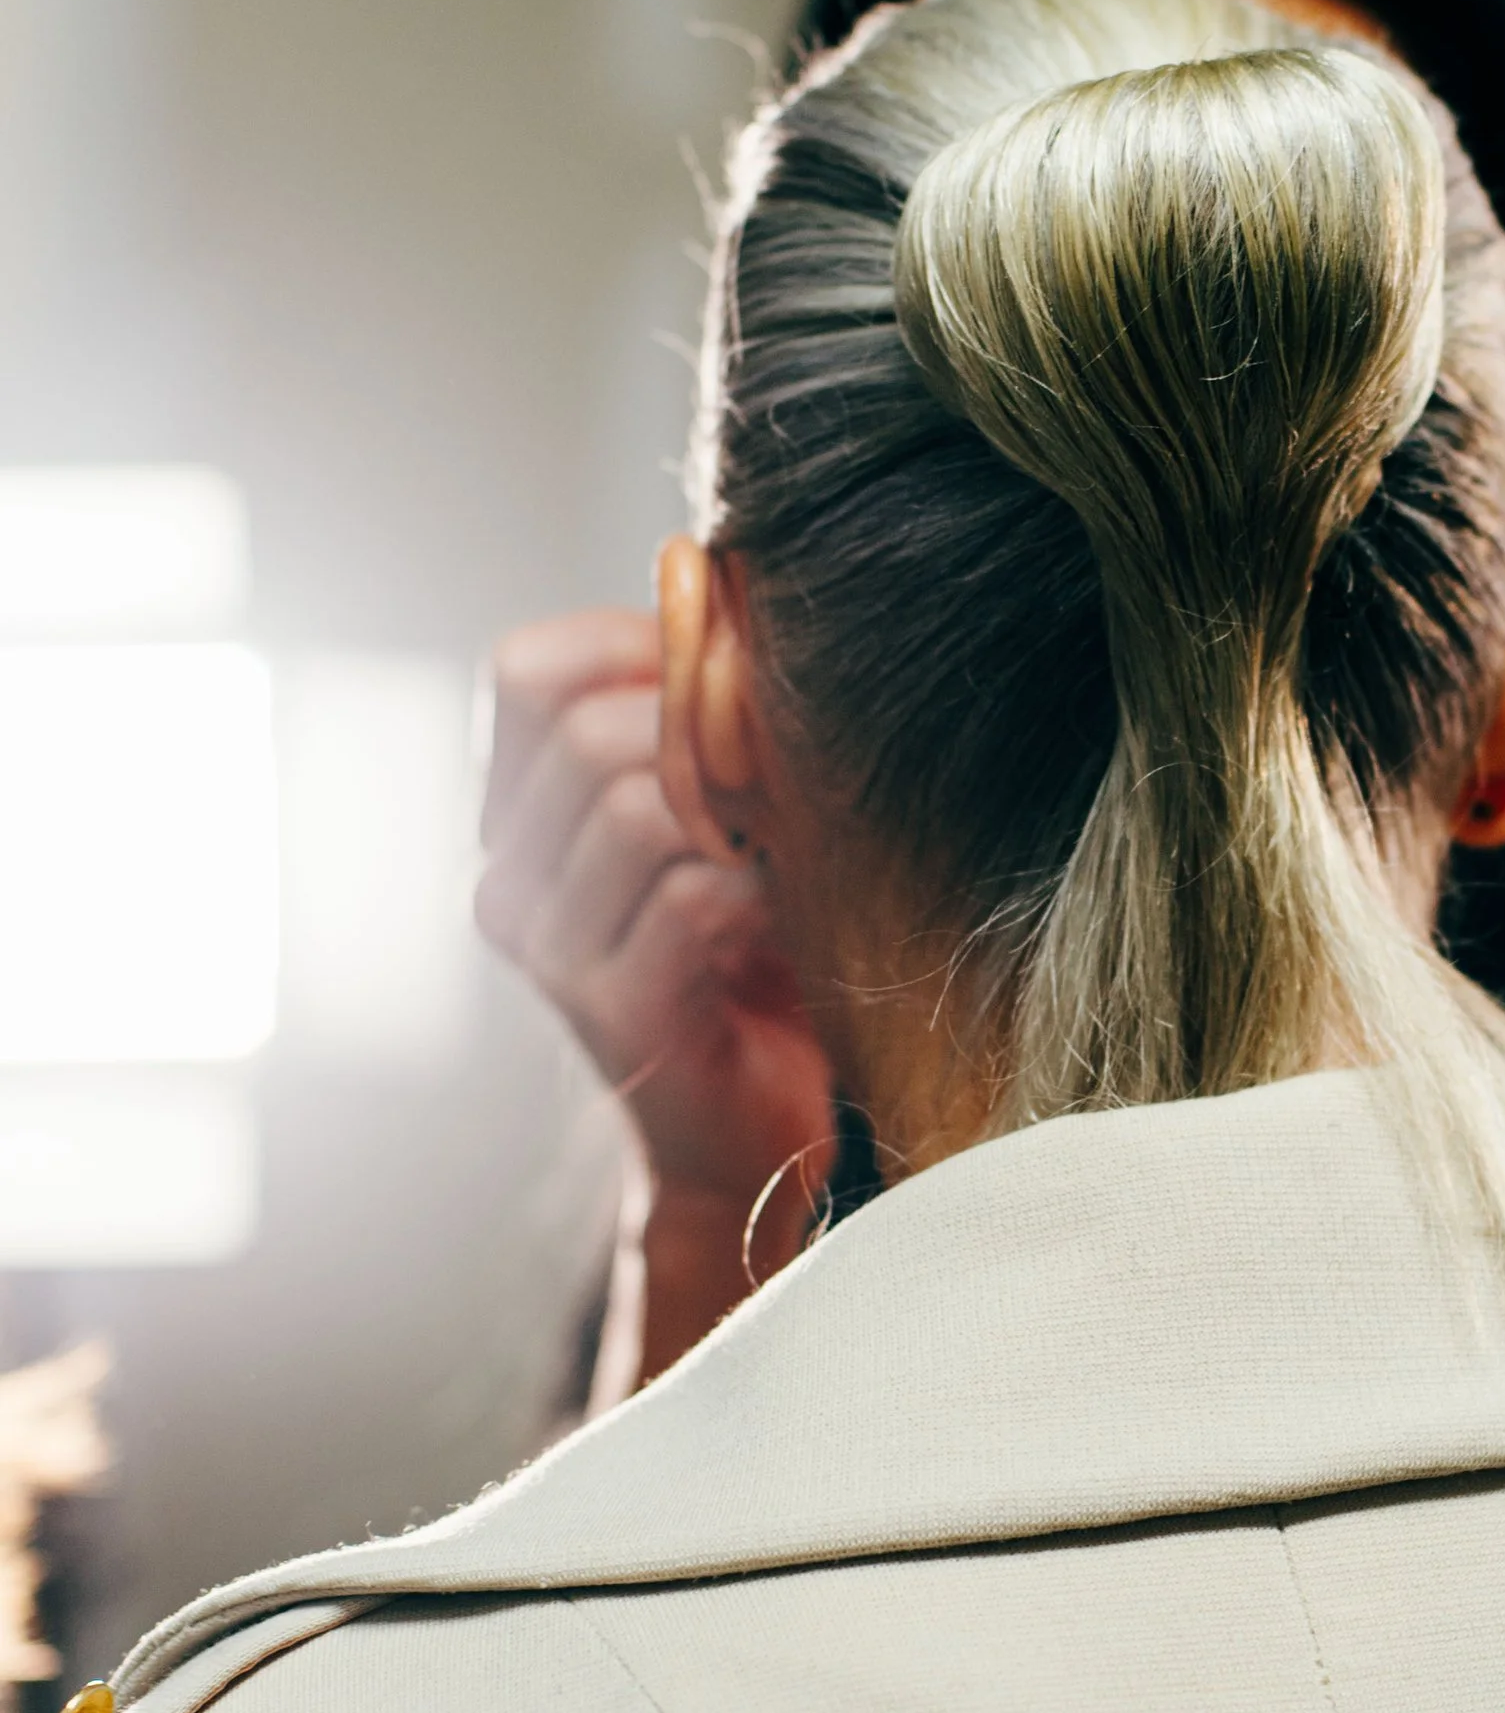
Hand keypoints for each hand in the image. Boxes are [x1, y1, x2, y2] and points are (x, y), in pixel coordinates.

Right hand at [475, 609, 834, 1219]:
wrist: (757, 1129)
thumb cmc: (757, 952)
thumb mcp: (727, 811)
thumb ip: (703, 718)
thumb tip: (726, 583)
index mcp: (523, 809)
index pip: (527, 668)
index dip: (635, 646)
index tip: (727, 681)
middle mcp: (510, 873)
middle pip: (582, 729)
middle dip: (703, 731)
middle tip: (780, 779)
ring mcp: (549, 949)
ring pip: (629, 805)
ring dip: (736, 813)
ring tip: (786, 851)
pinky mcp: (612, 1014)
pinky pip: (684, 899)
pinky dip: (753, 892)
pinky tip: (779, 917)